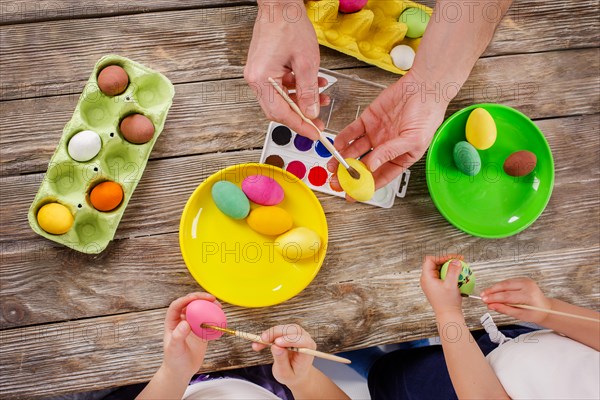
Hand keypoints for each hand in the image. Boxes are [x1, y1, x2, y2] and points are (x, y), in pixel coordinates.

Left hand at [161, 292, 219, 378]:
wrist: (182, 370)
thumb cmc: (174, 360)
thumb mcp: (174, 348)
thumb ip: (178, 336)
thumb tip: (185, 323)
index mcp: (172, 321)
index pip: (177, 305)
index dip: (186, 299)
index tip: (195, 298)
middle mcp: (182, 320)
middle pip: (191, 304)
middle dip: (201, 298)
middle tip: (212, 299)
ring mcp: (193, 325)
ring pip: (201, 310)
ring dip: (210, 306)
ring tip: (219, 307)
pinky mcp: (202, 330)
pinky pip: (209, 320)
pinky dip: (215, 317)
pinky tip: (221, 318)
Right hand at [244, 0, 328, 139]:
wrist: (280, 3)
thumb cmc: (289, 24)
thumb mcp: (307, 61)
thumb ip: (309, 91)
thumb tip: (311, 113)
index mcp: (261, 78)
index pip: (280, 113)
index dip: (299, 126)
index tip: (314, 133)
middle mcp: (255, 78)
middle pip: (278, 109)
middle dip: (301, 115)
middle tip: (319, 120)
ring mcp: (258, 73)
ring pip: (281, 98)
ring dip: (302, 100)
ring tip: (322, 97)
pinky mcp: (264, 68)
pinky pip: (280, 86)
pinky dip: (297, 88)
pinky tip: (314, 83)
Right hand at [252, 324, 315, 388]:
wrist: (296, 374)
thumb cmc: (293, 375)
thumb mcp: (285, 373)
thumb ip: (281, 360)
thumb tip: (275, 347)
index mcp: (308, 351)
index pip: (303, 341)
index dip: (290, 339)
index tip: (276, 343)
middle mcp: (305, 340)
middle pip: (292, 330)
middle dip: (276, 333)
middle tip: (263, 339)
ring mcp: (298, 335)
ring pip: (284, 328)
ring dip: (270, 334)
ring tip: (258, 343)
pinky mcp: (289, 334)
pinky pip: (278, 331)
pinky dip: (268, 336)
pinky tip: (259, 344)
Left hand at [328, 70, 448, 189]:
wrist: (423, 88)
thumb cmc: (426, 115)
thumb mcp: (412, 140)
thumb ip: (389, 153)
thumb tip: (371, 166)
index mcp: (399, 158)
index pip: (379, 177)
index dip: (364, 187)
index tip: (351, 195)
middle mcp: (385, 149)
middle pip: (363, 166)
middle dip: (348, 175)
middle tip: (336, 181)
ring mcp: (375, 135)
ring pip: (354, 151)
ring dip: (342, 159)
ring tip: (331, 165)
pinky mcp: (368, 120)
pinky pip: (352, 132)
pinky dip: (343, 138)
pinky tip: (337, 145)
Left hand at [420, 255, 464, 316]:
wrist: (448, 315)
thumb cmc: (447, 303)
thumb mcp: (451, 285)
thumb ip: (453, 271)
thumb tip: (455, 261)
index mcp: (426, 278)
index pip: (430, 260)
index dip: (441, 257)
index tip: (452, 259)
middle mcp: (427, 280)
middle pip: (435, 264)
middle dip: (447, 261)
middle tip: (458, 261)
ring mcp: (432, 283)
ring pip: (440, 270)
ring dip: (450, 268)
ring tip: (460, 269)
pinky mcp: (437, 287)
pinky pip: (443, 276)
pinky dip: (450, 275)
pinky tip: (459, 277)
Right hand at [481, 278, 551, 323]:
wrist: (545, 308)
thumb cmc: (534, 313)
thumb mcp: (519, 315)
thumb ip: (504, 309)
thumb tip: (491, 306)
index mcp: (529, 296)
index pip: (507, 296)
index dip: (494, 298)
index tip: (484, 300)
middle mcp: (528, 286)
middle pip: (505, 286)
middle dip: (492, 291)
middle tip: (482, 296)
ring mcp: (526, 281)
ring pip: (505, 282)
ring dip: (494, 288)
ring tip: (486, 294)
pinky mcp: (523, 279)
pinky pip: (508, 282)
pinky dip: (500, 286)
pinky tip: (494, 291)